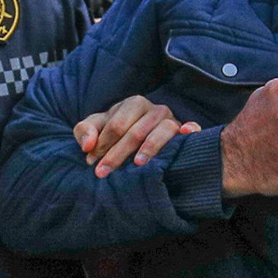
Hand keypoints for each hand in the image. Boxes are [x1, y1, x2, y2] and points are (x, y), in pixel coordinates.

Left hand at [74, 95, 201, 178]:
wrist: (140, 138)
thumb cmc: (116, 133)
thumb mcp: (96, 129)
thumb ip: (85, 131)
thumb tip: (88, 146)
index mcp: (134, 104)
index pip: (117, 125)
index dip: (103, 144)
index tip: (92, 163)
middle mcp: (155, 109)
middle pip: (136, 131)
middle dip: (117, 154)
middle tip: (103, 173)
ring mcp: (172, 120)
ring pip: (163, 130)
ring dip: (150, 147)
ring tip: (137, 164)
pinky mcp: (185, 130)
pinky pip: (192, 127)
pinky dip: (191, 130)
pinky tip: (186, 134)